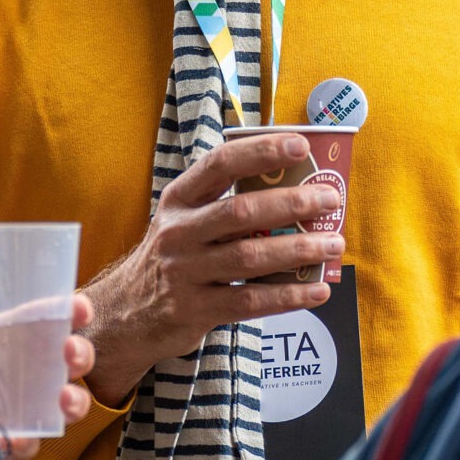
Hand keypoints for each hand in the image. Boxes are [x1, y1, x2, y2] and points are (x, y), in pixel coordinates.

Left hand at [0, 295, 98, 459]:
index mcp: (20, 337)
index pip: (59, 320)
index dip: (76, 312)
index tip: (78, 309)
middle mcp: (32, 371)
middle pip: (73, 362)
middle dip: (81, 354)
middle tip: (69, 352)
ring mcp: (25, 407)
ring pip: (67, 407)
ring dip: (75, 402)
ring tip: (63, 399)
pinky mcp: (9, 440)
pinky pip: (28, 444)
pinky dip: (25, 442)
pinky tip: (11, 439)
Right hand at [81, 133, 341, 406]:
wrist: (125, 313)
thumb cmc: (173, 257)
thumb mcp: (183, 221)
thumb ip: (224, 204)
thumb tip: (294, 187)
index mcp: (179, 200)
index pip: (220, 164)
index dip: (261, 151)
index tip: (300, 146)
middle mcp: (179, 232)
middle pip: (241, 211)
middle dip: (292, 203)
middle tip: (330, 201)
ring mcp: (185, 272)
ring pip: (250, 256)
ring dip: (298, 249)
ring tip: (333, 244)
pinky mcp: (195, 310)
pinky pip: (250, 301)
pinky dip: (288, 295)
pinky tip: (317, 290)